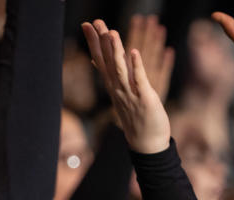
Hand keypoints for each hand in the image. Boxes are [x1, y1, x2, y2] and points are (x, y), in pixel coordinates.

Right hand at [82, 19, 169, 153]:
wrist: (146, 143)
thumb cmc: (135, 117)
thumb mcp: (120, 95)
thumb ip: (110, 76)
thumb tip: (97, 60)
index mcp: (113, 86)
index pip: (100, 59)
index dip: (94, 41)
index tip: (87, 24)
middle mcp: (118, 88)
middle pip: (108, 61)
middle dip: (102, 41)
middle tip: (96, 21)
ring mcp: (130, 94)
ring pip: (121, 69)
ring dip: (116, 51)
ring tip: (112, 33)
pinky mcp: (145, 99)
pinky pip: (139, 80)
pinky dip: (136, 66)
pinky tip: (133, 52)